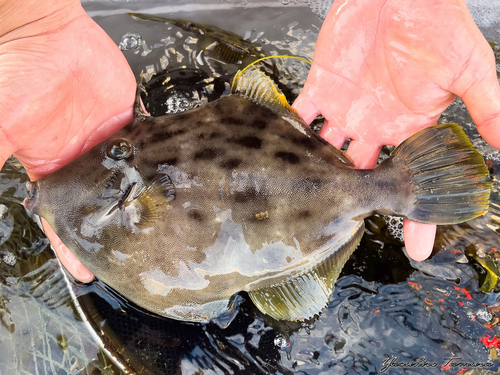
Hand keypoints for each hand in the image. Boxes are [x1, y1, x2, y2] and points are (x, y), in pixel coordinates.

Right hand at [0, 0, 135, 280]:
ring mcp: (107, 144)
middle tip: (134, 258)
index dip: (71, 246)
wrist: (50, 35)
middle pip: (100, 205)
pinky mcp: (129, 123)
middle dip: (113, 231)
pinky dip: (157, 167)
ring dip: (140, 204)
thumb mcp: (2, 127)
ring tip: (160, 232)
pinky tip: (170, 188)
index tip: (86, 272)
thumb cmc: (19, 75)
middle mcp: (81, 162)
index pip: (60, 219)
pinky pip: (146, 150)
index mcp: (50, 169)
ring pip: (127, 182)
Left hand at [293, 0, 499, 260]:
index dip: (417, 214)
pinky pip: (300, 116)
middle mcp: (376, 125)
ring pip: (327, 152)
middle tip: (343, 226)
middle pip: (362, 174)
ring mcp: (346, 109)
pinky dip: (290, 134)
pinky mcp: (321, 87)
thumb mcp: (470, 69)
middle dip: (354, 199)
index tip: (418, 249)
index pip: (412, 179)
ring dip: (318, 173)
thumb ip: (487, 109)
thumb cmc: (438, 25)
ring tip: (308, 200)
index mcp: (410, 127)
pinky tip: (281, 155)